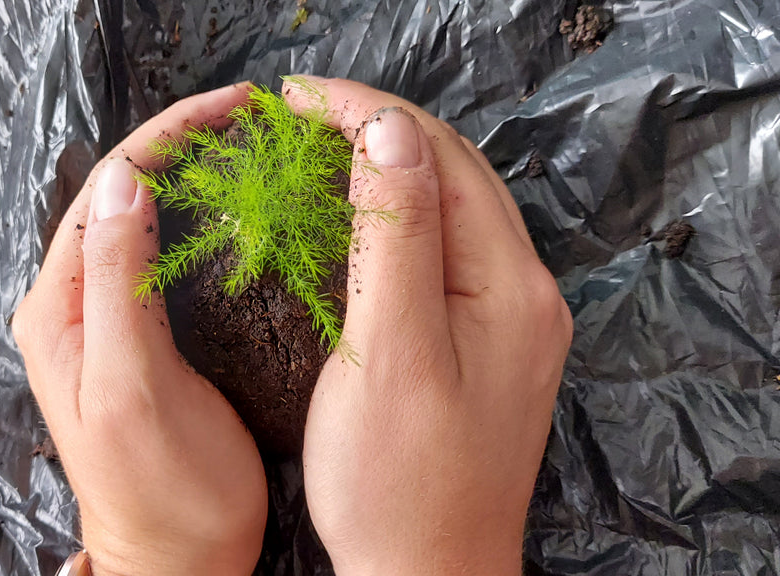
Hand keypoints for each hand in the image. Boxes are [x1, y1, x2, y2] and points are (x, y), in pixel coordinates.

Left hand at [13, 84, 266, 575]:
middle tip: (245, 117)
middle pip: (117, 195)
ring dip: (183, 174)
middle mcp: (68, 305)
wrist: (174, 560)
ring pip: (137, 219)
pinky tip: (224, 208)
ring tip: (239, 146)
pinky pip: (154, 255)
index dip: (165, 138)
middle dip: (176, 144)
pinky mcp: (133, 336)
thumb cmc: (163, 491)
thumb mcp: (135, 384)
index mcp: (58, 310)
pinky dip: (190, 218)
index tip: (231, 111)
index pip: (105, 191)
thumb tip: (126, 183)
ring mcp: (99, 320)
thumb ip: (119, 284)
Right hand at [284, 77, 572, 574]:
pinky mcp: (486, 341)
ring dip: (390, 164)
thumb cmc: (399, 483)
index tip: (295, 100)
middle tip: (300, 115)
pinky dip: (400, 213)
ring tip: (322, 145)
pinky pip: (447, 248)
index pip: (439, 157)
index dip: (367, 112)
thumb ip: (398, 236)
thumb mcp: (391, 353)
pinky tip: (361, 214)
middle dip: (378, 126)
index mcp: (509, 285)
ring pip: (451, 205)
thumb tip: (389, 131)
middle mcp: (524, 291)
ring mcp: (510, 317)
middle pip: (454, 171)